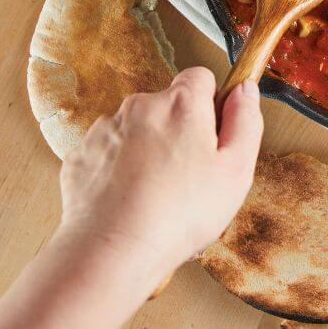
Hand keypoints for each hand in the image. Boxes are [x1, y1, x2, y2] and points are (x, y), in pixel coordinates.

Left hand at [0, 68, 263, 328]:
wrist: (111, 251)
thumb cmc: (179, 214)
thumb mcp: (236, 170)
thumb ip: (246, 120)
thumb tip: (244, 89)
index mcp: (181, 104)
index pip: (201, 77)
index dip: (211, 104)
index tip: (214, 135)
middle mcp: (140, 106)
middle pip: (168, 105)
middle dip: (179, 130)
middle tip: (190, 175)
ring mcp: (106, 129)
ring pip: (137, 129)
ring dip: (148, 150)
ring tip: (157, 195)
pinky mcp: (82, 155)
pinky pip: (109, 153)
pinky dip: (119, 170)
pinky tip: (130, 201)